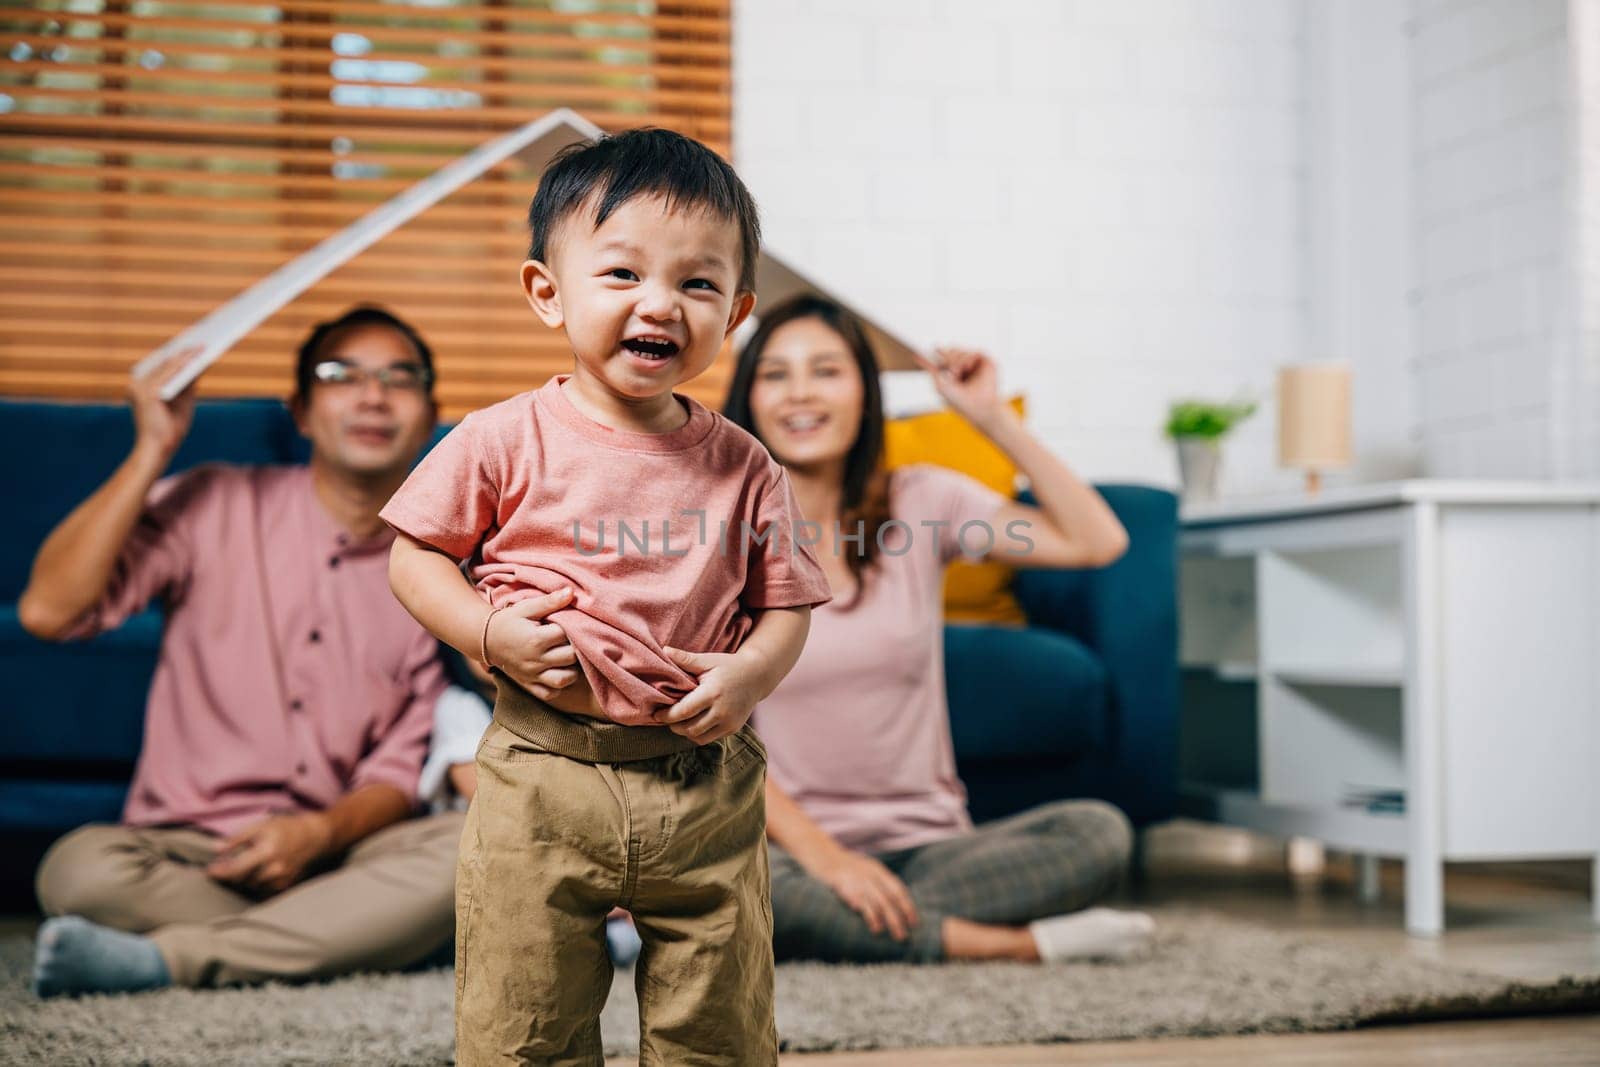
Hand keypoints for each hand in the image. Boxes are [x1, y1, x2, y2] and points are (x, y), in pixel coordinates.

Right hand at [129, 345, 200, 466]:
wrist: (157, 449)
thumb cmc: (170, 429)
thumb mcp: (182, 402)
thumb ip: (187, 384)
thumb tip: (200, 364)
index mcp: (143, 385)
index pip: (163, 365)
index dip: (180, 353)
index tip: (197, 341)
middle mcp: (138, 383)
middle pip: (166, 362)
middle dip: (185, 350)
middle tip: (204, 337)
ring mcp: (141, 385)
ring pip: (169, 364)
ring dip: (187, 353)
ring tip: (205, 344)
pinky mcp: (147, 391)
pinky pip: (170, 372)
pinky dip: (184, 362)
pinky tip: (198, 355)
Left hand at [206, 812, 334, 894]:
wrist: (313, 837)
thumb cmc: (286, 828)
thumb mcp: (260, 825)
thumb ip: (237, 838)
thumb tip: (216, 849)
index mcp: (266, 852)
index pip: (235, 869)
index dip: (219, 872)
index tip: (209, 871)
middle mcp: (273, 869)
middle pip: (241, 880)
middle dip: (230, 874)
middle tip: (225, 865)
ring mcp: (280, 880)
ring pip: (250, 886)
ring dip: (243, 878)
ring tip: (244, 865)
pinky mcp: (284, 886)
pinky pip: (262, 888)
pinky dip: (255, 881)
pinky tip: (258, 871)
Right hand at [485, 588, 581, 699]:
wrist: (485, 639)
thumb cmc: (509, 621)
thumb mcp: (526, 607)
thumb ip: (550, 601)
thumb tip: (571, 592)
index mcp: (536, 639)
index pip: (566, 635)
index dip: (572, 627)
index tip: (570, 622)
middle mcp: (535, 659)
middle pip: (570, 657)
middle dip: (575, 647)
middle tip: (572, 639)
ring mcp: (532, 674)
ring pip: (563, 679)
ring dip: (571, 669)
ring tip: (568, 657)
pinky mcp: (529, 684)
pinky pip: (549, 693)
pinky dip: (557, 687)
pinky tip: (558, 672)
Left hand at [656, 645, 770, 743]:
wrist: (757, 676)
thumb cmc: (728, 666)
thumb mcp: (708, 660)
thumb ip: (686, 659)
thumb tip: (664, 649)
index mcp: (713, 693)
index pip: (684, 711)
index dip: (667, 716)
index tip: (656, 715)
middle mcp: (722, 711)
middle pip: (689, 728)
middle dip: (674, 725)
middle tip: (665, 718)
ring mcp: (729, 722)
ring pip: (698, 737)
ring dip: (685, 732)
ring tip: (678, 722)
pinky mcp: (733, 729)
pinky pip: (710, 738)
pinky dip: (698, 734)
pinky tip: (693, 723)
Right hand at [813, 848, 919, 940]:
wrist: (820, 851)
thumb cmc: (845, 866)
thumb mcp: (866, 869)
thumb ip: (879, 884)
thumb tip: (896, 906)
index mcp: (877, 870)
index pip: (898, 889)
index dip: (907, 907)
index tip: (914, 924)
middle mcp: (868, 873)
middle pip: (886, 897)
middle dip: (895, 918)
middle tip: (902, 937)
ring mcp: (853, 876)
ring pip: (869, 898)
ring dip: (877, 916)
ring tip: (880, 932)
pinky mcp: (838, 879)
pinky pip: (850, 892)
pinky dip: (856, 902)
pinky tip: (858, 912)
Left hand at [911, 346, 1005, 429]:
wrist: (976, 407)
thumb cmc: (960, 401)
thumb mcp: (940, 384)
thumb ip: (930, 368)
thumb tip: (916, 356)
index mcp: (955, 374)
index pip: (946, 359)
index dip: (939, 352)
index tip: (934, 348)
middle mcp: (965, 369)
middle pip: (951, 352)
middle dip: (947, 358)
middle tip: (950, 370)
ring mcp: (976, 365)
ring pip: (961, 351)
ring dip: (956, 360)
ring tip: (958, 372)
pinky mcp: (986, 363)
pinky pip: (973, 352)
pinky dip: (967, 358)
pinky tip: (967, 368)